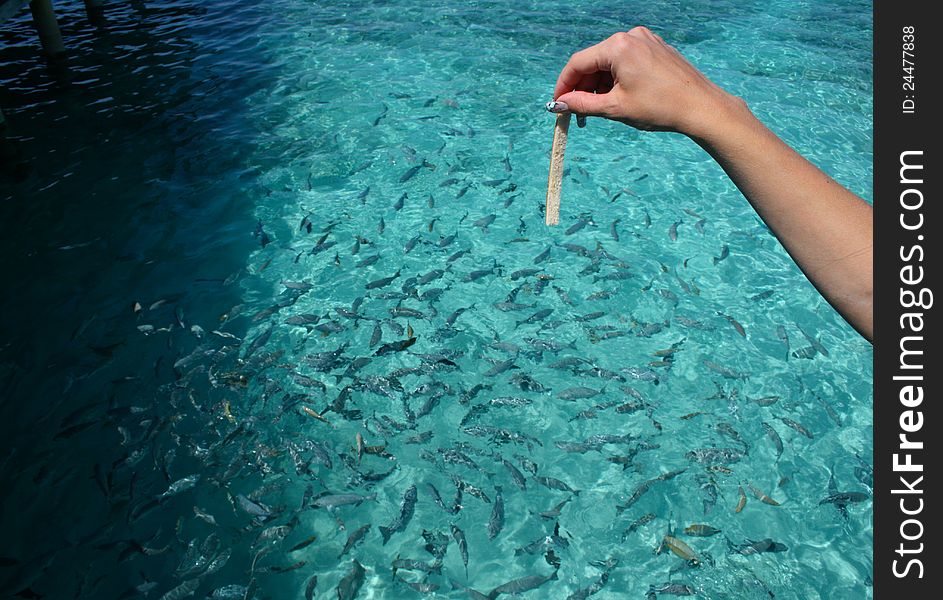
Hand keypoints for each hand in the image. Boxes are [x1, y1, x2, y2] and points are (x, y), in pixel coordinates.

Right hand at [553, 27, 743, 139]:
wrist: (700, 107)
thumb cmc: (659, 107)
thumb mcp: (614, 108)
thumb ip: (582, 104)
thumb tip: (560, 104)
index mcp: (618, 47)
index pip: (578, 63)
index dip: (564, 85)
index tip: (557, 103)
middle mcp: (630, 36)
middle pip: (594, 61)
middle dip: (583, 88)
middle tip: (577, 113)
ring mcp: (645, 40)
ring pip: (610, 62)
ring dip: (599, 85)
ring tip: (598, 110)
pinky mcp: (656, 48)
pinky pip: (627, 61)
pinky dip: (616, 79)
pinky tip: (617, 99)